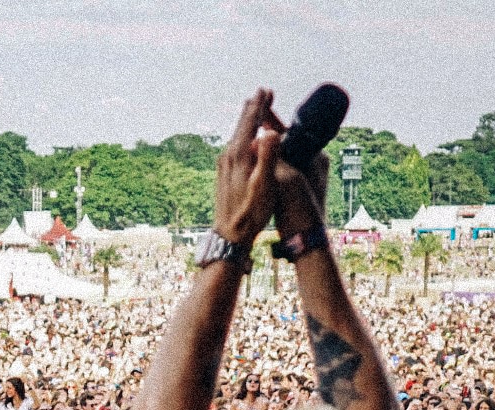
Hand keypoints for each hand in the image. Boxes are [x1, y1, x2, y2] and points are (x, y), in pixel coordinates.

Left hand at [213, 89, 282, 245]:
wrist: (229, 234)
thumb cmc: (251, 212)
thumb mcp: (264, 185)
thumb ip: (268, 157)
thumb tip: (271, 132)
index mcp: (239, 155)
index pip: (250, 123)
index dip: (260, 106)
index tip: (266, 90)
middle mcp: (228, 156)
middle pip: (241, 125)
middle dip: (253, 107)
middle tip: (262, 91)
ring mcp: (223, 165)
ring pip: (237, 135)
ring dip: (247, 120)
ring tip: (253, 108)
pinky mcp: (223, 173)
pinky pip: (234, 146)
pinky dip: (242, 135)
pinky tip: (246, 139)